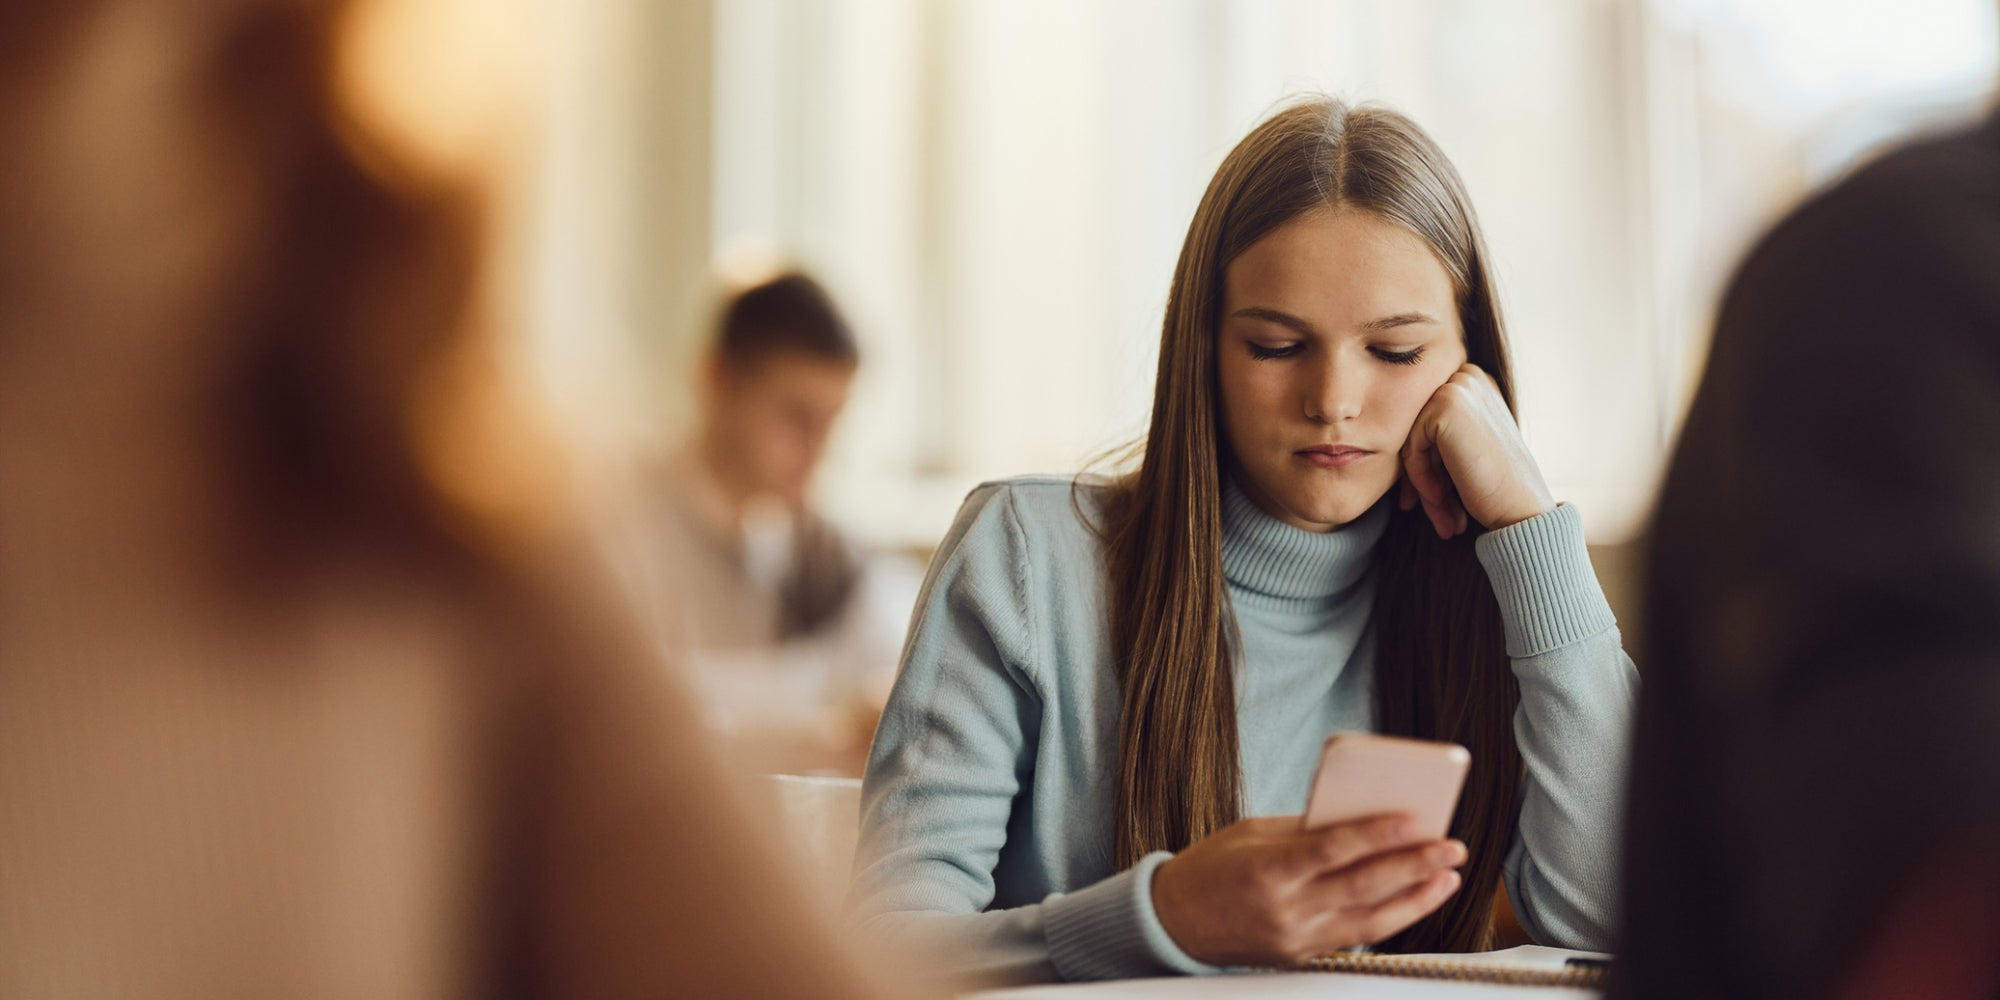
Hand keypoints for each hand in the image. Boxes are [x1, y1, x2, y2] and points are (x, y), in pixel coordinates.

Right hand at [1150, 814, 1466, 966]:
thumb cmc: (1211, 867)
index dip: (1375, 835)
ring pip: (1370, 921)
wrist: (1174, 922)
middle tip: (1451, 847)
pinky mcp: (1302, 956)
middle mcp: (1285, 911)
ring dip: (1415, 899)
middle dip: (1413, 866)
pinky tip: (1413, 899)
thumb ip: (1305, 830)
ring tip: (1447, 877)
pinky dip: (1389, 916)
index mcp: (1266, 871)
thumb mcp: (1251, 834)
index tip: (1414, 820)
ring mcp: (1295, 939)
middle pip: (1362, 887)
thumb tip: (1361, 818)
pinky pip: (1355, 937)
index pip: (1332, 850)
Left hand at [1398, 363, 1554, 537]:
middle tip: (1436, 513)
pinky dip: (1420, 477)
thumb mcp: (1463, 452)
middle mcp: (1469, 377)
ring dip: (1421, 482)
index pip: (1428, 422)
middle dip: (1422, 475)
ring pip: (1412, 439)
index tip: (1433, 500)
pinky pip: (1411, 446)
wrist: (1522, 509)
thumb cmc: (1496, 488)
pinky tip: (1441, 498)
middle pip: (1417, 429)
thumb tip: (1384, 436)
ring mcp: (1458, 386)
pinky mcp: (1446, 403)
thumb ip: (1436, 437)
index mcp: (1476, 385)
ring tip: (1442, 517)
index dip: (1427, 463)